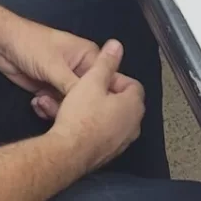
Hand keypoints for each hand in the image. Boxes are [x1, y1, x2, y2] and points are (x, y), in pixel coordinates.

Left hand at [0, 20, 99, 120]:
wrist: (3, 45)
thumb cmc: (33, 46)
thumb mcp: (55, 66)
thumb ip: (74, 86)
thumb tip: (93, 104)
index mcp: (89, 57)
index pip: (106, 80)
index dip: (103, 97)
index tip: (97, 113)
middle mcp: (80, 70)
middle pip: (88, 97)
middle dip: (75, 106)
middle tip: (59, 107)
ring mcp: (65, 81)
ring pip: (71, 104)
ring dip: (57, 108)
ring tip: (43, 101)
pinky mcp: (50, 90)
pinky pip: (56, 106)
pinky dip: (46, 108)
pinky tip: (37, 103)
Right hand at [47, 40, 144, 172]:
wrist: (67, 154)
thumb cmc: (81, 117)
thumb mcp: (91, 81)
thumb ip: (105, 62)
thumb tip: (116, 46)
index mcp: (134, 106)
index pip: (132, 84)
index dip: (113, 77)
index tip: (97, 77)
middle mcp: (132, 126)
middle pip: (120, 102)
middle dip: (100, 94)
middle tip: (83, 90)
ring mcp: (121, 142)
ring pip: (107, 118)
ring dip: (92, 109)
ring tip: (72, 104)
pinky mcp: (107, 154)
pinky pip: (100, 134)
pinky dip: (89, 126)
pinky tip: (71, 122)